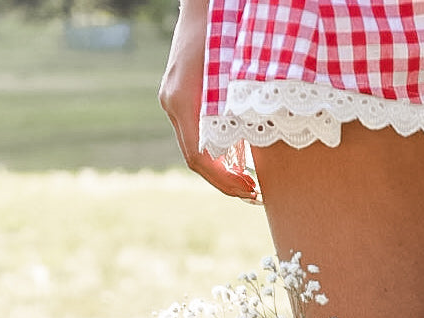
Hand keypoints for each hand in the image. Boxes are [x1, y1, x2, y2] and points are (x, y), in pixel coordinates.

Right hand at [159, 1, 258, 201]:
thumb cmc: (225, 33)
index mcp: (183, 101)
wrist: (202, 0)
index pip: (199, 158)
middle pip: (194, 156)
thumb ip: (241, 116)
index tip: (249, 191)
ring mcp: (171, 96)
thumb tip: (252, 157)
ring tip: (247, 179)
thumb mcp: (238, 78)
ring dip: (219, 165)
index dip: (224, 181)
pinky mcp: (177, 91)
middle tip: (252, 192)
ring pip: (193, 144)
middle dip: (223, 179)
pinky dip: (214, 146)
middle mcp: (172, 102)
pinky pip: (193, 129)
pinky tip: (236, 154)